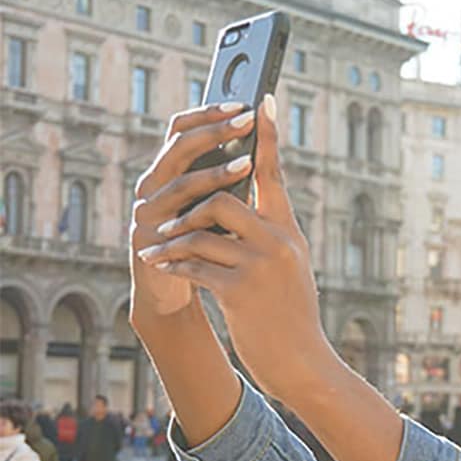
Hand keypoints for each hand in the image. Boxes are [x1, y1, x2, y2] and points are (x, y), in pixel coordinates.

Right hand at [129, 102, 255, 322]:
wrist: (174, 290)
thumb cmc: (202, 243)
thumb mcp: (215, 206)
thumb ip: (227, 179)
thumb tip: (265, 141)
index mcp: (168, 170)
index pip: (182, 129)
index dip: (208, 114)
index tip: (244, 104)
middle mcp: (152, 184)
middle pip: (179, 147)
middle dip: (214, 132)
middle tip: (246, 120)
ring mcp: (146, 211)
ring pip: (178, 183)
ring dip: (213, 172)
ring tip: (247, 162)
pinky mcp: (146, 240)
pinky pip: (174, 222)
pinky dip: (201, 213)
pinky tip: (225, 211)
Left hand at [135, 95, 340, 399]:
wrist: (302, 362)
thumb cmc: (291, 315)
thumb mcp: (289, 268)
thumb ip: (267, 235)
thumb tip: (234, 206)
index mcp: (289, 231)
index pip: (275, 173)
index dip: (266, 136)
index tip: (261, 99)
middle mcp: (278, 242)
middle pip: (223, 198)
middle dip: (191, 206)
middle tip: (172, 220)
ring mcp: (259, 266)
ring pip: (202, 232)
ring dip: (173, 239)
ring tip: (158, 249)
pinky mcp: (238, 292)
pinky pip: (194, 265)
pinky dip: (173, 264)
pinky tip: (163, 268)